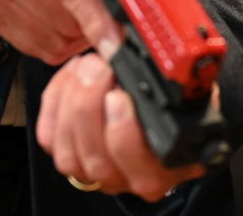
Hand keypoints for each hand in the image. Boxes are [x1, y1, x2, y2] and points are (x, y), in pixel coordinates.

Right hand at [0, 0, 119, 63]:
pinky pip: (25, 40)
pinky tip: (64, 20)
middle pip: (57, 14)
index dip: (94, 14)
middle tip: (112, 17)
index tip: (113, 36)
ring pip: (43, 34)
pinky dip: (51, 38)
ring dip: (73, 33)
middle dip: (91, 23)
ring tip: (89, 17)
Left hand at [35, 52, 209, 200]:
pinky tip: (73, 75)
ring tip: (87, 67)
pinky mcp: (72, 156)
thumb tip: (161, 63)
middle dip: (89, 108)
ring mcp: (100, 172)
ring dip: (71, 104)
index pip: (146, 174)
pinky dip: (55, 101)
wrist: (163, 96)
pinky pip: (49, 137)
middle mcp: (133, 177)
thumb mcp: (193, 88)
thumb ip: (182, 86)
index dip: (125, 136)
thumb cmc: (181, 94)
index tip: (118, 96)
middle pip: (98, 162)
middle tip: (98, 68)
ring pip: (69, 156)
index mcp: (169, 167)